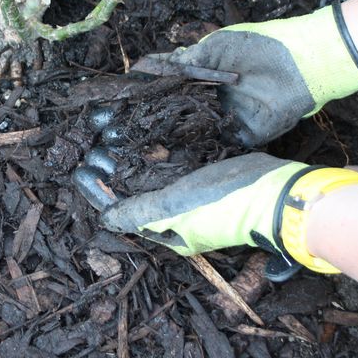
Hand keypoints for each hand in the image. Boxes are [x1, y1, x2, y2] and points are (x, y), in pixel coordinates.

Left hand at [95, 152, 357, 273]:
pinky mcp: (208, 175)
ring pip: (151, 172)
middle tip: (90, 141)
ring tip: (110, 129)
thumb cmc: (226, 204)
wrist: (279, 191)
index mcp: (167, 231)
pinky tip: (145, 126)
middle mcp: (178, 216)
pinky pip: (174, 160)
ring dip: (129, 152)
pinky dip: (156, 145)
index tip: (78, 166)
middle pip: (133, 190)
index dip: (97, 190)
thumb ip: (138, 212)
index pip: (121, 210)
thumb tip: (104, 218)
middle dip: (110, 167)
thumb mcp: (176, 207)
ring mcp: (194, 195)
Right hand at [147, 3, 357, 145]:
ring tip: (152, 142)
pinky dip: (207, 147)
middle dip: (163, 116)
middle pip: (184, 110)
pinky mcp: (246, 133)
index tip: (130, 95)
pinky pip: (222, 142)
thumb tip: (152, 66)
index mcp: (207, 73)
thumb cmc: (259, 45)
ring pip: (199, 129)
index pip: (175, 84)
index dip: (155, 89)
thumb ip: (186, 60)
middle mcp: (215, 96)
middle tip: (135, 124)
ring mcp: (229, 115)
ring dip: (180, 134)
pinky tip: (184, 151)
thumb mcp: (217, 45)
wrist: (300, 62)